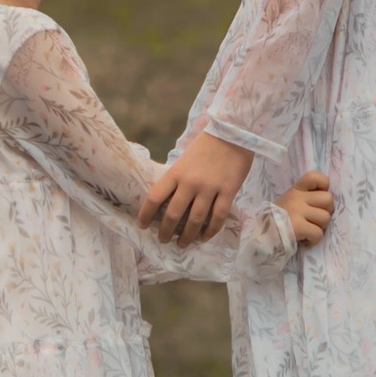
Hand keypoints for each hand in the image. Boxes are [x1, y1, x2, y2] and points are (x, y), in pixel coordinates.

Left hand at [140, 128, 253, 243]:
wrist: (233, 133)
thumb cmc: (206, 146)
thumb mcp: (184, 160)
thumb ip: (177, 178)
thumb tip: (167, 200)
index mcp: (176, 172)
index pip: (154, 197)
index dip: (145, 214)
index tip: (142, 225)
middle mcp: (190, 182)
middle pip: (173, 213)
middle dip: (166, 231)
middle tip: (164, 240)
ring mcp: (209, 188)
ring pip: (195, 220)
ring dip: (187, 236)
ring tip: (182, 244)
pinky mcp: (228, 191)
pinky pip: (217, 217)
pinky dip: (210, 231)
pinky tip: (204, 237)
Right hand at [280, 172, 333, 246]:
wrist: (262, 236)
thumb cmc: (278, 219)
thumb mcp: (290, 201)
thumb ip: (306, 198)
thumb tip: (328, 203)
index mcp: (296, 189)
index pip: (315, 177)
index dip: (323, 185)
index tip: (318, 197)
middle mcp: (297, 198)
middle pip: (328, 199)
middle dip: (326, 211)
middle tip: (315, 218)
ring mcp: (297, 211)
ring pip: (325, 217)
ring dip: (320, 227)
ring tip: (309, 230)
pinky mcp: (298, 227)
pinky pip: (318, 233)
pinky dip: (314, 239)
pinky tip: (306, 239)